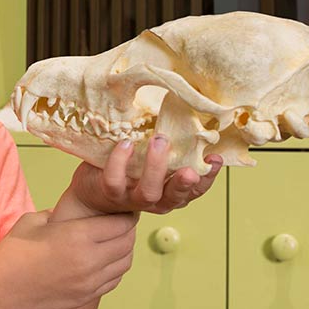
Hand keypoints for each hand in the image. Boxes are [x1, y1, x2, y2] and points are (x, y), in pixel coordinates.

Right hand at [0, 208, 137, 308]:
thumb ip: (58, 214)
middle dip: (128, 230)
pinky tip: (107, 260)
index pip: (120, 223)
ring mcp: (90, 282)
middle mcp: (90, 260)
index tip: (123, 209)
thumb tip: (70, 213)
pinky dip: (116, 268)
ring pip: (125, 263)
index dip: (125, 214)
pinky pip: (114, 280)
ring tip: (116, 241)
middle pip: (127, 242)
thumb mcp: (35, 220)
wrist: (2, 291)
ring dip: (125, 250)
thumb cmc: (14, 252)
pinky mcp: (87, 296)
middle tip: (123, 222)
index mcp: (78, 235)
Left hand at [64, 136, 222, 217]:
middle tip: (190, 168)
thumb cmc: (129, 169)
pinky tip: (126, 143)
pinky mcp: (110, 193)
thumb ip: (167, 146)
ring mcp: (132, 198)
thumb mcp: (152, 160)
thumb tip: (182, 109)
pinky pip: (115, 180)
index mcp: (170, 192)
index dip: (208, 178)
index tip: (216, 159)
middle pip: (176, 197)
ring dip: (155, 168)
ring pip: (148, 192)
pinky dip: (121, 161)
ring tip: (159, 141)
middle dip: (184, 182)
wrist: (92, 194)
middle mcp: (156, 200)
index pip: (195, 190)